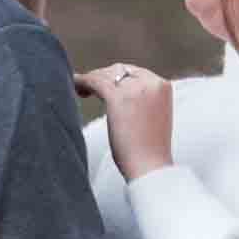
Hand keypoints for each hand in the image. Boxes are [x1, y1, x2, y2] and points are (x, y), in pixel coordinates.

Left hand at [74, 63, 172, 179]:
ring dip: (91, 80)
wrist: (150, 167)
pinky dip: (82, 82)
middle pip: (119, 70)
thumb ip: (142, 103)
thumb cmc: (150, 151)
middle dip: (102, 77)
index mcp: (163, 86)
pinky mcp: (118, 98)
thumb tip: (121, 100)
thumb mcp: (152, 118)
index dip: (115, 77)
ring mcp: (135, 89)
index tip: (103, 85)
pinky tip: (75, 87)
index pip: (134, 72)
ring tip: (79, 89)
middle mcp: (151, 82)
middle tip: (88, 88)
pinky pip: (95, 82)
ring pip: (105, 75)